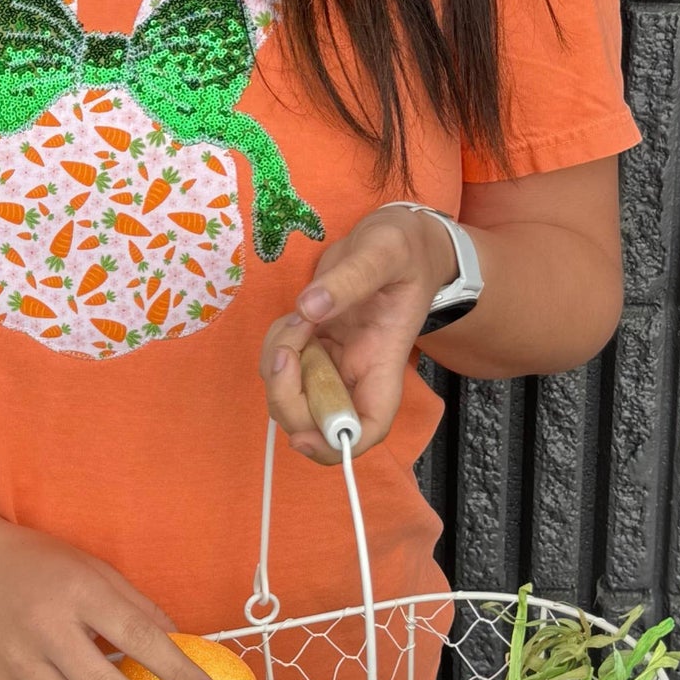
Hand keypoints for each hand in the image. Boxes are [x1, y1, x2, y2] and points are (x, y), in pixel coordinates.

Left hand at [258, 206, 456, 463]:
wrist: (397, 236)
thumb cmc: (403, 247)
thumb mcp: (384, 251)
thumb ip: (351, 278)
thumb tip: (309, 308)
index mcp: (383, 363)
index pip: (367, 426)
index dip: (335, 444)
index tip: (303, 434)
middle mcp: (355, 371)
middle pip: (314, 419)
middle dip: (287, 396)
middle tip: (286, 350)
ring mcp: (331, 359)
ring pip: (289, 391)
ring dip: (277, 362)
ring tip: (298, 318)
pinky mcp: (312, 342)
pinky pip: (280, 361)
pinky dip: (276, 343)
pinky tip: (296, 315)